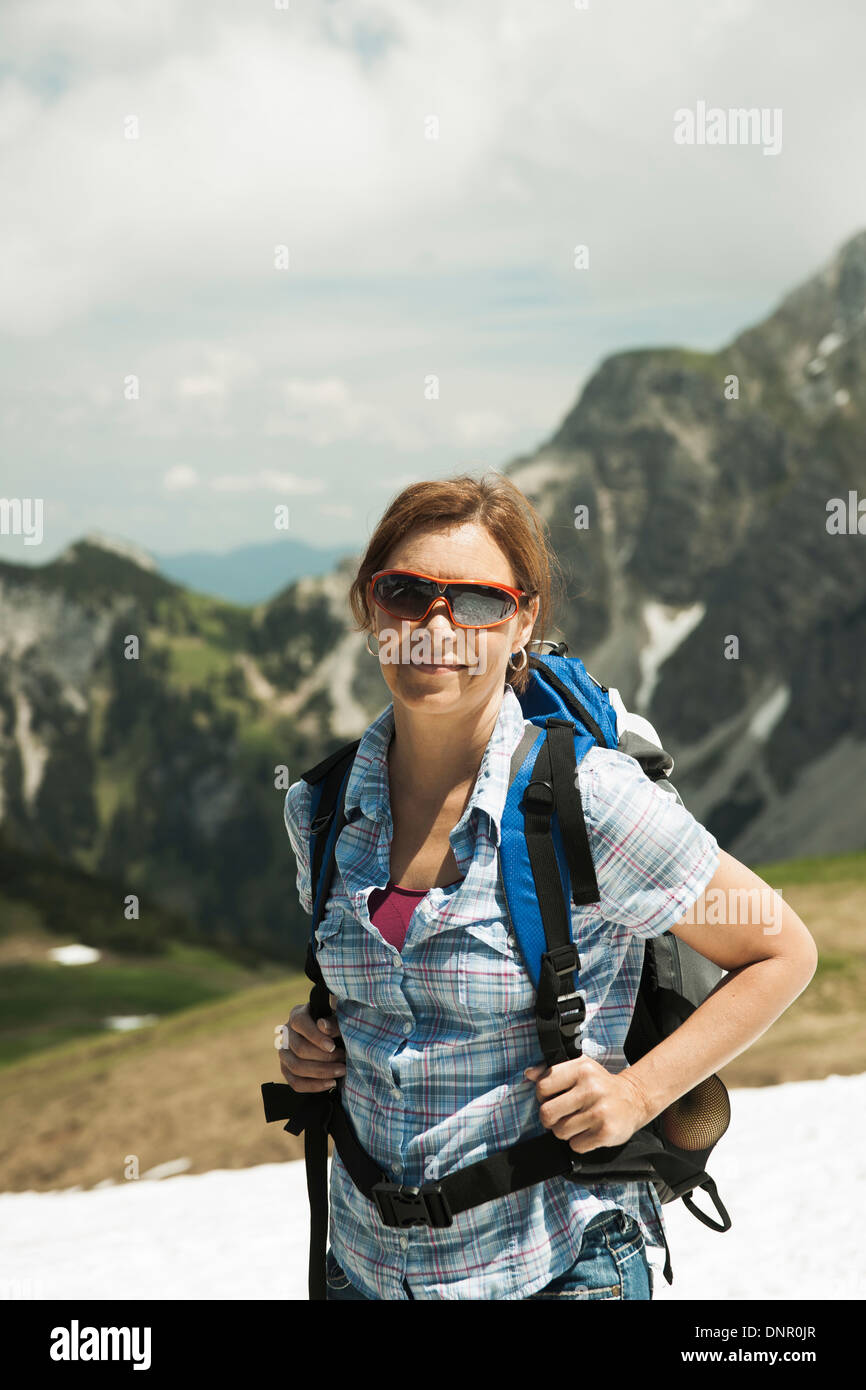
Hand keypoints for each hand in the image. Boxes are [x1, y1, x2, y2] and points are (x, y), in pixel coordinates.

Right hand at [278, 993, 346, 1091]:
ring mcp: (284, 1053)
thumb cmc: (337, 1026)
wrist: (337, 1039)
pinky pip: (296, 1083)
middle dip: (324, 1057)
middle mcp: (286, 1033)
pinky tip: (331, 1083)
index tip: (332, 1046)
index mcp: (297, 1015)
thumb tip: (323, 1026)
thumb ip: (333, 1022)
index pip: (300, 1023)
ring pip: (296, 1067)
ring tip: (341, 1071)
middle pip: (299, 1048)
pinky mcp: (287, 1070)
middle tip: (343, 1058)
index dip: (315, 1036)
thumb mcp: (339, 1019)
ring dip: (321, 1072)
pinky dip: (314, 1086)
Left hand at [523, 1055, 649, 1152]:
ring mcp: (599, 1111)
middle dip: (550, 1119)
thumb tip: (528, 1074)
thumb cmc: (601, 1085)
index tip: (552, 1099)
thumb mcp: (579, 1069)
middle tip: (560, 1117)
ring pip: (560, 1132)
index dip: (542, 1097)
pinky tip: (589, 1132)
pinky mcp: (606, 1131)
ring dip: (565, 1132)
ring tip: (577, 1124)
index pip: (542, 1086)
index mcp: (581, 1068)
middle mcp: (591, 1088)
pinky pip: (576, 1145)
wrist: (634, 1099)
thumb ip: (551, 1071)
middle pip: (547, 1113)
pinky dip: (579, 1143)